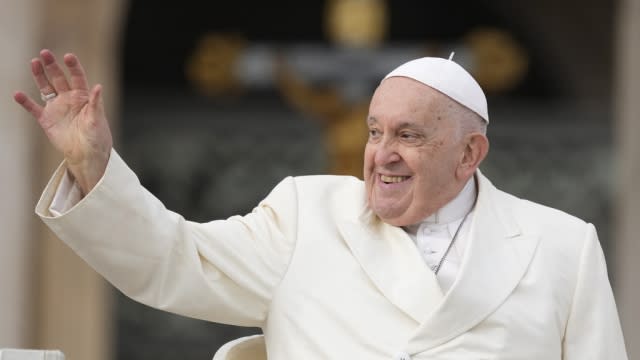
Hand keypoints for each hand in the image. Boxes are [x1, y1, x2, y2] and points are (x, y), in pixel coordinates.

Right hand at [14, 49, 112, 194]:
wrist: (87, 155)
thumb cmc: (97, 137)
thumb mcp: (97, 119)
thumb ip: (96, 103)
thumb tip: (99, 86)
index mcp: (83, 97)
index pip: (78, 77)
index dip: (73, 66)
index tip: (68, 56)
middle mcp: (69, 98)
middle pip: (59, 78)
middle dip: (52, 65)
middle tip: (45, 53)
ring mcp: (57, 108)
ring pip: (46, 88)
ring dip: (39, 76)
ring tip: (34, 62)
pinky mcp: (46, 119)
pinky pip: (33, 108)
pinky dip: (25, 102)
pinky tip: (18, 94)